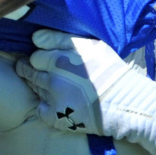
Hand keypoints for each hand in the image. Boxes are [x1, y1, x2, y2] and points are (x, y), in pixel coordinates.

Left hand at [16, 30, 155, 154]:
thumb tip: (35, 38)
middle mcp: (56, 76)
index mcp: (64, 57)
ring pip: (34, 87)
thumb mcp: (92, 46)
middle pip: (29, 70)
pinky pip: (40, 108)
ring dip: (37, 84)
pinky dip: (44, 105)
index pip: (36, 54)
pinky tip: (55, 102)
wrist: (128, 104)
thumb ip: (62, 39)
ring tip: (50, 85)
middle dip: (28, 68)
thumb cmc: (112, 72)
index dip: (38, 56)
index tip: (40, 58)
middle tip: (30, 69)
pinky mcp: (55, 116)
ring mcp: (54, 97)